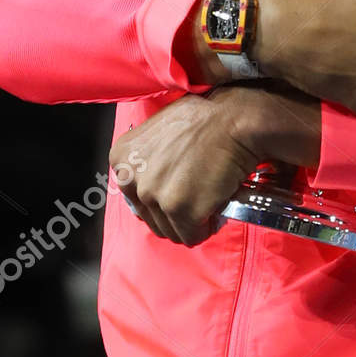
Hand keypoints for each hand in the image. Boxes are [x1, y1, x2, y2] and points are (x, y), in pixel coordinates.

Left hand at [108, 85, 319, 247]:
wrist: (233, 121)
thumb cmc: (203, 119)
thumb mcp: (158, 131)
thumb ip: (147, 160)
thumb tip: (151, 187)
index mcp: (122, 158)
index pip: (136, 198)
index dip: (162, 197)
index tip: (182, 189)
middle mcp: (131, 178)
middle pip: (151, 218)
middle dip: (176, 213)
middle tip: (199, 197)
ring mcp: (154, 195)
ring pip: (170, 231)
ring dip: (191, 222)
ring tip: (208, 201)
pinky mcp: (179, 210)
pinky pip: (191, 237)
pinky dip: (206, 229)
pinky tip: (216, 208)